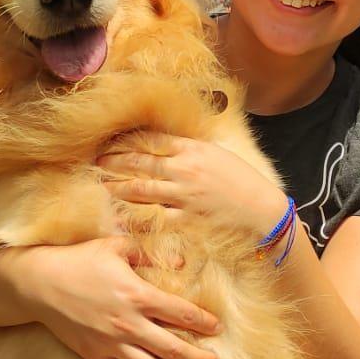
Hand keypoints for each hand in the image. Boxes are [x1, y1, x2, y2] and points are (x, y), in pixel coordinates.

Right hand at [11, 233, 220, 358]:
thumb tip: (181, 262)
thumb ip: (149, 254)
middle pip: (172, 348)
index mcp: (138, 295)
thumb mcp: (116, 247)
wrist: (40, 283)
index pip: (181, 313)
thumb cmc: (80, 260)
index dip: (203, 322)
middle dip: (197, 358)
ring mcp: (111, 343)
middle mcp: (129, 324)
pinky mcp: (94, 355)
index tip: (217, 328)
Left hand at [98, 133, 285, 241]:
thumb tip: (173, 141)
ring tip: (102, 185)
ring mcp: (184, 195)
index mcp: (193, 149)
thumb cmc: (244, 180)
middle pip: (140, 162)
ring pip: (141, 189)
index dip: (129, 140)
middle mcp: (185, 169)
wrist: (262, 210)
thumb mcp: (220, 153)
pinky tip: (121, 216)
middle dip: (115, 161)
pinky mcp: (186, 219)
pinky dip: (136, 217)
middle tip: (97, 160)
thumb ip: (194, 147)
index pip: (152, 140)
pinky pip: (154, 218)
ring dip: (118, 187)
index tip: (113, 140)